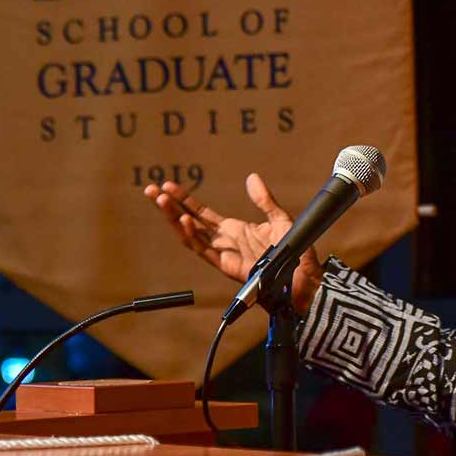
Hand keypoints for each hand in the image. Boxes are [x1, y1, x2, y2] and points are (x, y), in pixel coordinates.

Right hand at [144, 174, 322, 312]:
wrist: (304, 277)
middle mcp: (224, 242)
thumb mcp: (279, 218)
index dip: (184, 200)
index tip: (168, 186)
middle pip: (189, 222)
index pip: (201, 213)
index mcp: (234, 231)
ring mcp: (224, 254)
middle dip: (169, 207)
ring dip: (174, 218)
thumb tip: (251, 178)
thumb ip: (263, 200)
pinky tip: (184, 221)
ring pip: (190, 235)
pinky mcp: (227, 266)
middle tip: (151, 189)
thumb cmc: (295, 253)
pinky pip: (205, 251)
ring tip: (160, 200)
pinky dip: (193, 236)